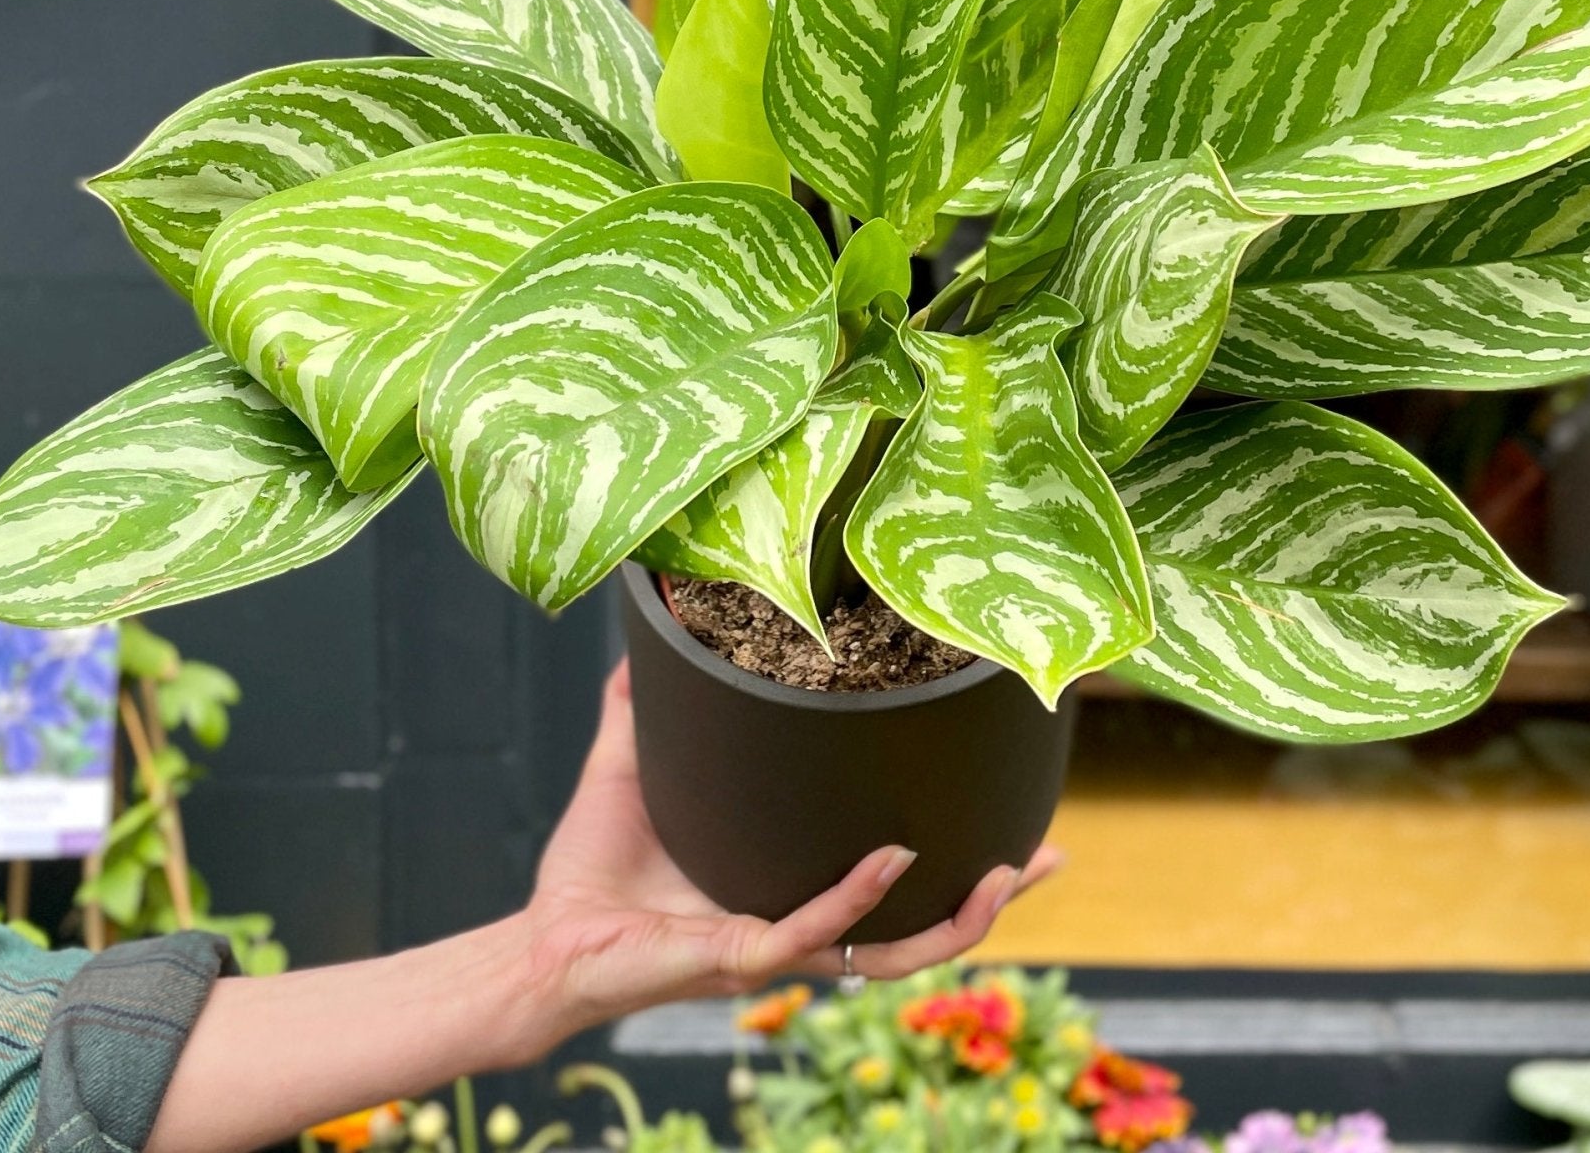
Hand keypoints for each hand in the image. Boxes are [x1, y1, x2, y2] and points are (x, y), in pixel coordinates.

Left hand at [518, 660, 1060, 1035]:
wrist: (540, 943)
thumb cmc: (590, 871)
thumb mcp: (631, 768)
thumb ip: (644, 706)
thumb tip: (648, 633)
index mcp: (790, 880)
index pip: (893, 878)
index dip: (953, 855)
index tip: (1008, 810)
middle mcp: (798, 918)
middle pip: (919, 925)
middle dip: (991, 899)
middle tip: (1049, 853)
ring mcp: (776, 943)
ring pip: (891, 951)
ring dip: (957, 919)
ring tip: (1009, 872)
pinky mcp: (739, 957)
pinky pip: (816, 933)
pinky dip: (860, 897)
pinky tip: (896, 861)